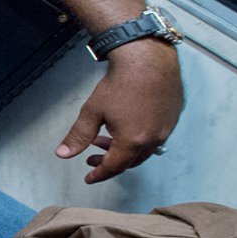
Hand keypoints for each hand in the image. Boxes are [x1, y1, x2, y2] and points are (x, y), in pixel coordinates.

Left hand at [56, 41, 182, 182]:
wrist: (147, 59)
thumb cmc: (121, 83)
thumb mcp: (92, 112)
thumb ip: (79, 136)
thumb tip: (63, 154)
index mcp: (133, 141)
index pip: (115, 167)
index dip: (100, 174)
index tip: (89, 178)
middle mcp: (154, 138)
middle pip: (131, 161)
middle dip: (110, 162)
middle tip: (92, 158)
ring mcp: (166, 128)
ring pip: (144, 150)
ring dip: (124, 149)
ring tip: (105, 139)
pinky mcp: (173, 116)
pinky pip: (156, 136)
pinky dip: (139, 138)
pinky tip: (126, 127)